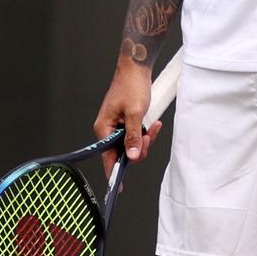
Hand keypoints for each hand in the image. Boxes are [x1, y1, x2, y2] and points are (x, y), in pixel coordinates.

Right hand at [94, 62, 162, 179]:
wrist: (136, 66)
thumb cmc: (132, 85)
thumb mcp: (135, 113)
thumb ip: (133, 137)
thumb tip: (132, 157)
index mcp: (104, 128)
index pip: (108, 157)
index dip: (115, 172)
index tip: (119, 188)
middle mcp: (108, 128)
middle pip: (123, 152)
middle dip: (139, 147)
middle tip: (148, 136)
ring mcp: (117, 125)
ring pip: (132, 144)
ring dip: (144, 139)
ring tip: (152, 126)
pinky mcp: (125, 120)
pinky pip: (135, 134)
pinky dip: (145, 132)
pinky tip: (153, 123)